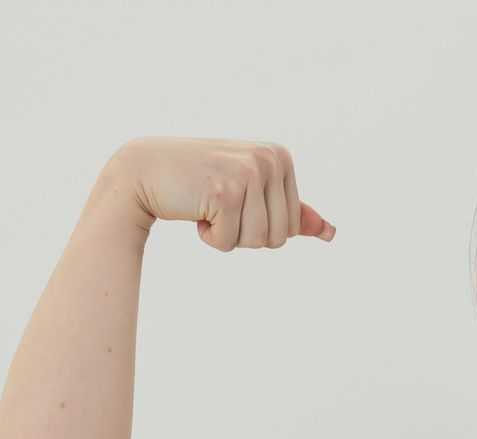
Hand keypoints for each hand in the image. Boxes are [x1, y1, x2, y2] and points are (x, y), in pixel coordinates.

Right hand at [111, 137, 334, 249]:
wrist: (146, 171)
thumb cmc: (200, 183)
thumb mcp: (251, 193)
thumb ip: (291, 211)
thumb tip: (331, 232)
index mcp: (281, 157)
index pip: (293, 227)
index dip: (261, 227)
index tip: (236, 199)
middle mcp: (270, 158)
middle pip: (280, 237)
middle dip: (247, 234)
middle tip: (220, 205)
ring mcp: (248, 172)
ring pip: (259, 242)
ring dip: (230, 237)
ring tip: (209, 206)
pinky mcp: (226, 191)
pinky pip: (231, 244)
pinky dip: (211, 238)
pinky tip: (196, 209)